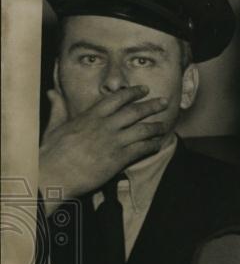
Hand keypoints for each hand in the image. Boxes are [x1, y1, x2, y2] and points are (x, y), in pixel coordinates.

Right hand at [38, 86, 168, 214]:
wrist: (53, 174)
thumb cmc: (51, 152)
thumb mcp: (54, 126)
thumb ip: (58, 109)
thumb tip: (52, 93)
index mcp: (90, 116)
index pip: (116, 99)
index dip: (133, 92)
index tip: (144, 89)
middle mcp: (104, 126)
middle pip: (135, 111)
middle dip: (152, 105)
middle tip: (164, 101)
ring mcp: (113, 142)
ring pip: (142, 129)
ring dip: (156, 126)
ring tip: (164, 125)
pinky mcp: (119, 159)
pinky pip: (142, 149)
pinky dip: (152, 145)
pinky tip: (158, 144)